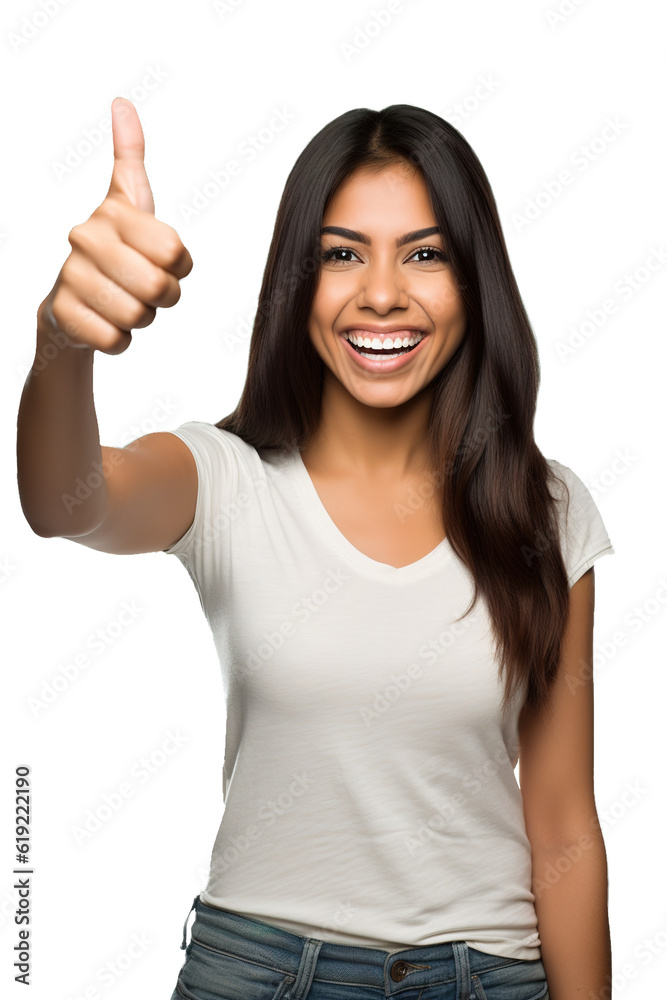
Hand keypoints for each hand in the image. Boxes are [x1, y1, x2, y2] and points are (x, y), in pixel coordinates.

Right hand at [38, 97, 192, 354]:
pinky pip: (117, 341)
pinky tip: (106, 322)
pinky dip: (120, 340)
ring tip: (123, 303)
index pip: (176, 251)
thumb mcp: (128, 203)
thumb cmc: (113, 251)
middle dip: (163, 298)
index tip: (163, 262)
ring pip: (140, 316)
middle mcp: (86, 238)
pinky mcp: (64, 315)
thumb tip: (122, 103)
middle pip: (161, 288)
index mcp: (113, 213)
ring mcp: (71, 277)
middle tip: (146, 290)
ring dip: (141, 319)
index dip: (180, 268)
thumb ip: (130, 157)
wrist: (69, 301)